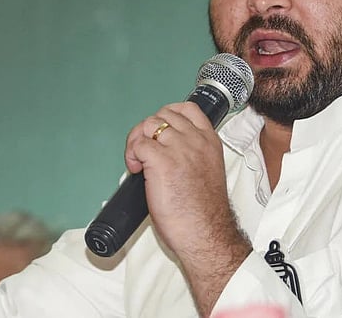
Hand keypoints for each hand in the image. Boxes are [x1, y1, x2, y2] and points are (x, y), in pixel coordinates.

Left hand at [124, 101, 248, 258]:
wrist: (205, 233)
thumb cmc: (204, 213)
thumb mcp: (207, 172)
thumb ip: (192, 155)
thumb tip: (166, 152)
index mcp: (210, 142)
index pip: (188, 109)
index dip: (167, 115)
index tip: (159, 131)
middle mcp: (195, 140)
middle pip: (162, 115)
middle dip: (147, 130)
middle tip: (142, 150)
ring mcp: (178, 149)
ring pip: (148, 125)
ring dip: (136, 141)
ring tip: (138, 161)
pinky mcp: (161, 161)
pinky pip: (138, 145)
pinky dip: (132, 155)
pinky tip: (135, 170)